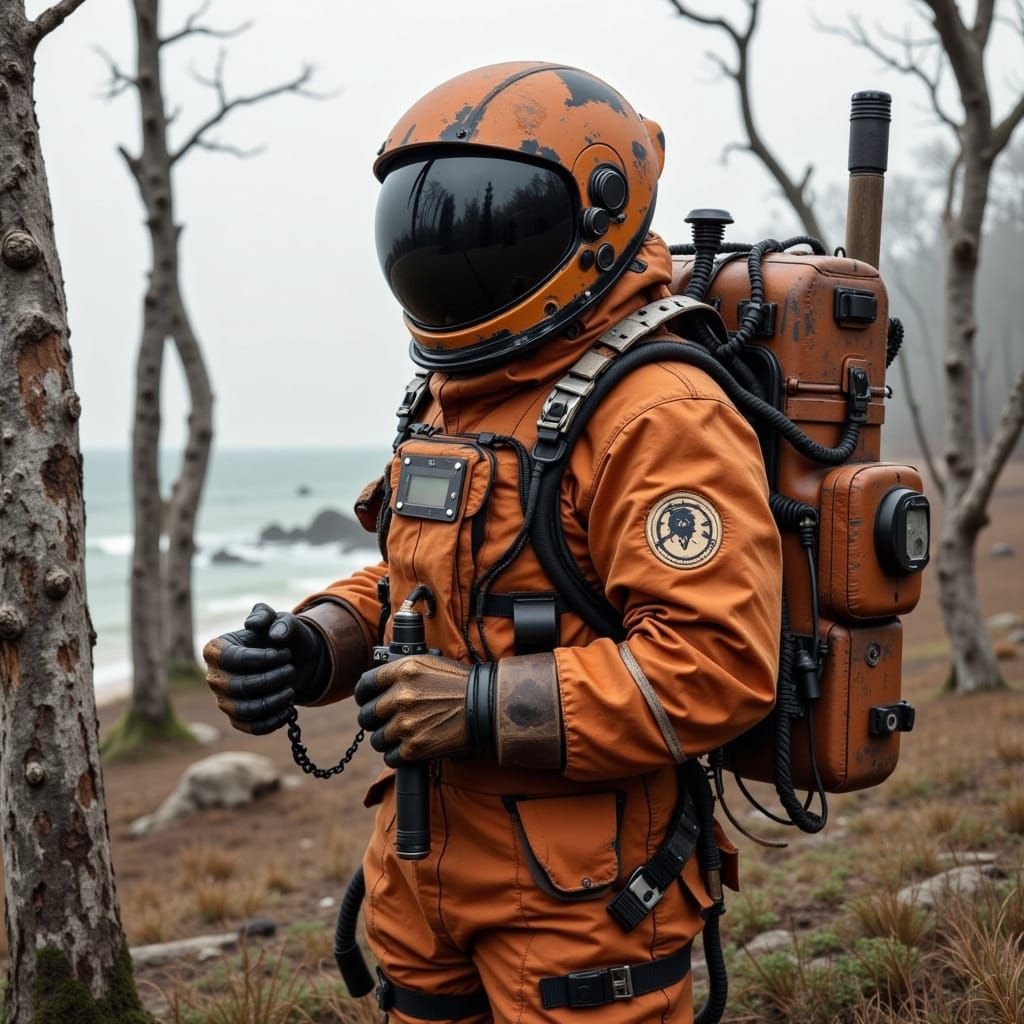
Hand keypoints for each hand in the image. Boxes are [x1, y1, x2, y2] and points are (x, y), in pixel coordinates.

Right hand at [203, 603, 326, 734]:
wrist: (296, 660)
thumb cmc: (282, 637)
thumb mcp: (280, 619)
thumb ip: (271, 617)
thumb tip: (267, 632)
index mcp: (216, 649)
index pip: (232, 659)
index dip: (262, 659)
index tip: (285, 653)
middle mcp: (215, 677)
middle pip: (238, 686)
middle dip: (271, 679)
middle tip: (290, 669)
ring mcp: (225, 701)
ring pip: (245, 709)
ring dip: (274, 700)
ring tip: (290, 689)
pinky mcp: (238, 719)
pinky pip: (252, 728)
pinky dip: (273, 720)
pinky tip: (289, 708)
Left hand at [354, 654, 473, 767]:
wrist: (486, 707)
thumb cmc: (460, 684)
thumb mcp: (429, 664)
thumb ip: (402, 671)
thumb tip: (380, 682)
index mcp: (403, 670)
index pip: (365, 685)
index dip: (363, 695)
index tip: (365, 700)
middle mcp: (401, 696)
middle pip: (367, 715)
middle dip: (373, 720)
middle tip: (384, 722)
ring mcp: (406, 723)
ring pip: (378, 739)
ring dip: (386, 740)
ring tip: (400, 736)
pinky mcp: (414, 747)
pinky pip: (391, 756)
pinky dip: (397, 756)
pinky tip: (409, 749)